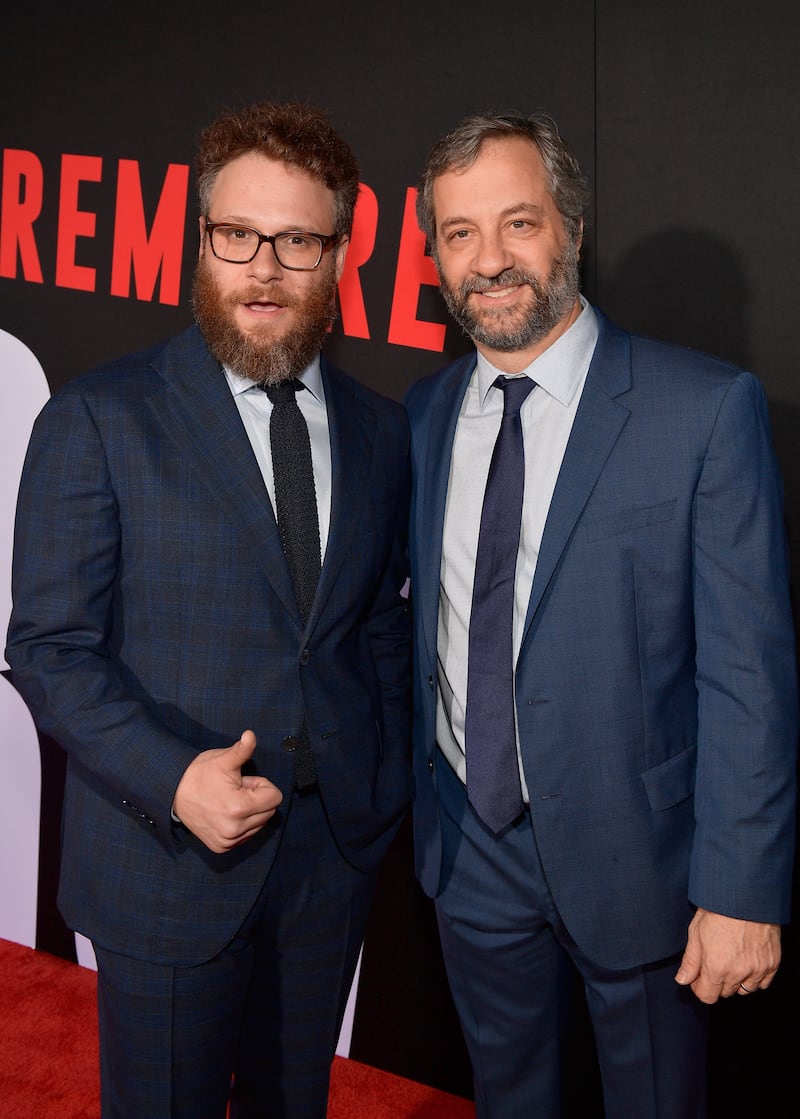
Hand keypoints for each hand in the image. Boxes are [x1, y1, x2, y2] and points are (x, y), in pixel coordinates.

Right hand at [172, 730, 282, 853]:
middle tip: (236, 790)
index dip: (262, 786)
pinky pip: (247, 835)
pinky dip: (242, 824)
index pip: (275, 797)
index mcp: (239, 808)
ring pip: (259, 824)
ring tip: (230, 800)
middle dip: (257, 799)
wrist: (173, 793)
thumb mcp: (223, 760)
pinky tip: (226, 813)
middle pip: (269, 812)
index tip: (244, 782)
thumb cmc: (200, 774)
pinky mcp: (222, 847)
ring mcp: (228, 841)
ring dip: (251, 812)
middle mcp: (235, 829)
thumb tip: (251, 734)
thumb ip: (242, 749)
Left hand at [674, 907, 780, 1003]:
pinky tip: (746, 962)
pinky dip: (754, 977)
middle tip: (713, 963)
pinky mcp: (772, 963)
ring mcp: (757, 969)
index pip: (707, 996)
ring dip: (735, 981)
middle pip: (724, 993)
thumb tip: (682, 980)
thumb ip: (690, 961)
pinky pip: (762, 983)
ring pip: (744, 990)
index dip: (699, 988)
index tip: (697, 977)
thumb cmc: (719, 910)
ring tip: (730, 960)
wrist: (746, 896)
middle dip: (716, 982)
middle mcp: (738, 973)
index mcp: (716, 967)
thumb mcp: (696, 933)